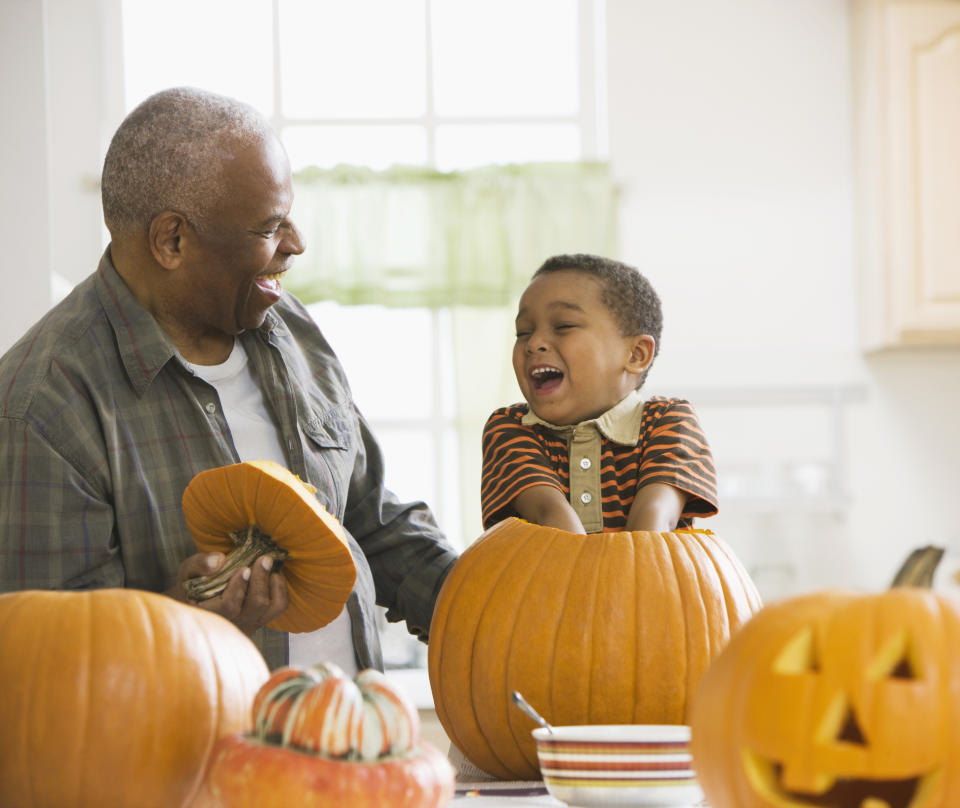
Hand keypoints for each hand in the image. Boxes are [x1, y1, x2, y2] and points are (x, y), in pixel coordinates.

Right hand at [169, 551, 288, 634]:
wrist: (199, 601)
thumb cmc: (193, 585)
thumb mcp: (188, 572)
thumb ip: (199, 565)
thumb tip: (220, 560)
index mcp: (210, 614)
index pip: (229, 608)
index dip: (239, 588)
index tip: (244, 568)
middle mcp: (232, 623)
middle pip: (255, 606)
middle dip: (261, 580)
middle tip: (264, 559)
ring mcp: (248, 624)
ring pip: (270, 608)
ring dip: (273, 584)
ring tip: (269, 566)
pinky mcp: (260, 619)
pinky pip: (278, 608)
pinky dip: (281, 590)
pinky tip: (274, 575)